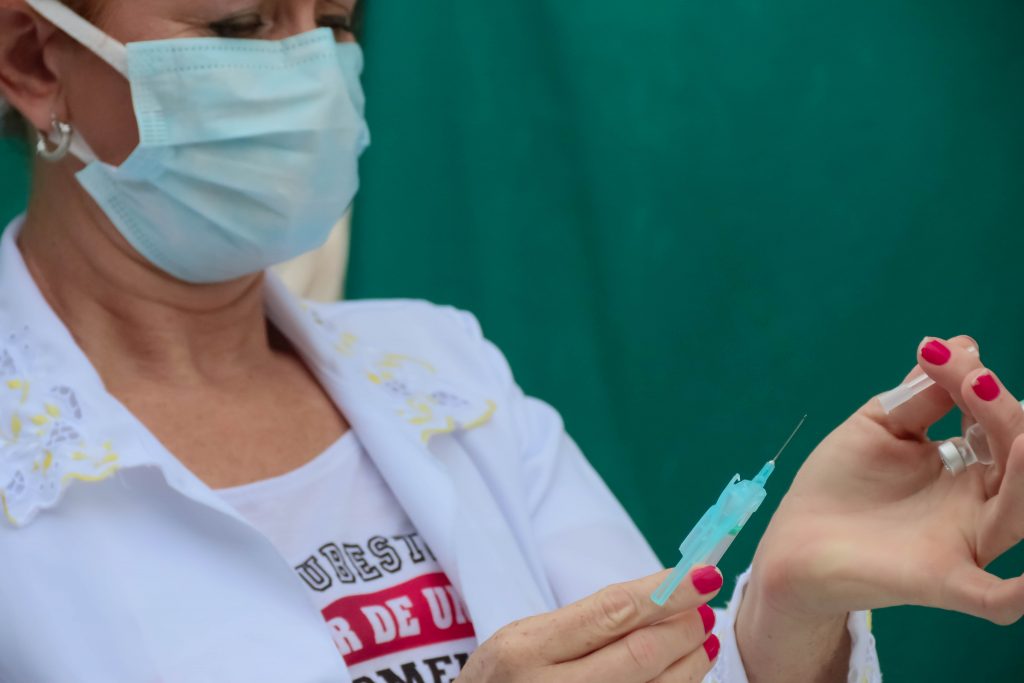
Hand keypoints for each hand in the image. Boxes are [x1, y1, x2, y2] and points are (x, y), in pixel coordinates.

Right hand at [457, 567, 721, 682]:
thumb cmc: (505, 681)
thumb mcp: (525, 641)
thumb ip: (586, 624)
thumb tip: (663, 597)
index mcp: (525, 649)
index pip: (612, 611)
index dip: (666, 592)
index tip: (703, 575)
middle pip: (640, 655)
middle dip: (684, 629)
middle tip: (706, 611)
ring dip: (690, 664)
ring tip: (702, 642)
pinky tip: (682, 677)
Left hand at [738, 336, 1023, 680]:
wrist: (794, 542)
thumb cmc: (840, 485)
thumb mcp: (878, 429)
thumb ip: (919, 395)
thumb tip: (964, 345)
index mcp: (968, 465)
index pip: (993, 419)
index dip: (972, 383)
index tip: (934, 353)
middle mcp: (979, 503)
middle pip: (1016, 458)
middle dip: (1003, 415)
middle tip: (974, 382)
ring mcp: (963, 543)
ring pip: (1018, 514)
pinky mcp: (940, 581)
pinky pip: (993, 598)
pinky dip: (1018, 595)